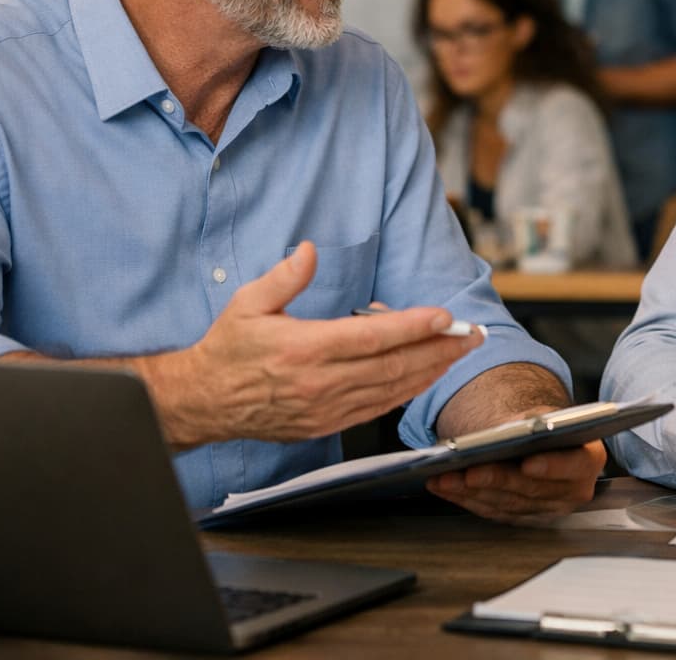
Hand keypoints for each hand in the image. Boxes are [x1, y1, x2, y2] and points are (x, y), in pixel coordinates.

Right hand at [141, 242, 481, 448]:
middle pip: (393, 366)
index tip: (444, 316)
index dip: (412, 327)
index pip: (370, 338)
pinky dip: (406, 392)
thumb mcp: (247, 303)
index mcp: (302, 349)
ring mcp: (325, 408)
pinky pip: (377, 409)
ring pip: (391, 390)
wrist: (204, 402)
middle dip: (439, 349)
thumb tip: (308, 251)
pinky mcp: (326, 425)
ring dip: (431, 371)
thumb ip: (283, 277)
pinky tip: (426, 377)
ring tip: (459, 352)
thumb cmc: (228, 349)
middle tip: (471, 334)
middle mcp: (319, 382)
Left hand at [426, 439, 606, 525]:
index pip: (574, 466)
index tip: (528, 463)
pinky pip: (492, 511)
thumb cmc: (548, 425)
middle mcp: (572, 490)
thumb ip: (536, 422)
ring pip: (507, 504)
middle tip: (469, 471)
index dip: (551, 467)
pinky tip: (445, 487)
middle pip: (531, 489)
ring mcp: (547, 508)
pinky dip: (465, 499)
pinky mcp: (523, 517)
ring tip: (445, 478)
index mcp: (588, 459)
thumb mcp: (548, 414)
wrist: (545, 440)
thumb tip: (511, 429)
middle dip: (496, 480)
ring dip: (471, 492)